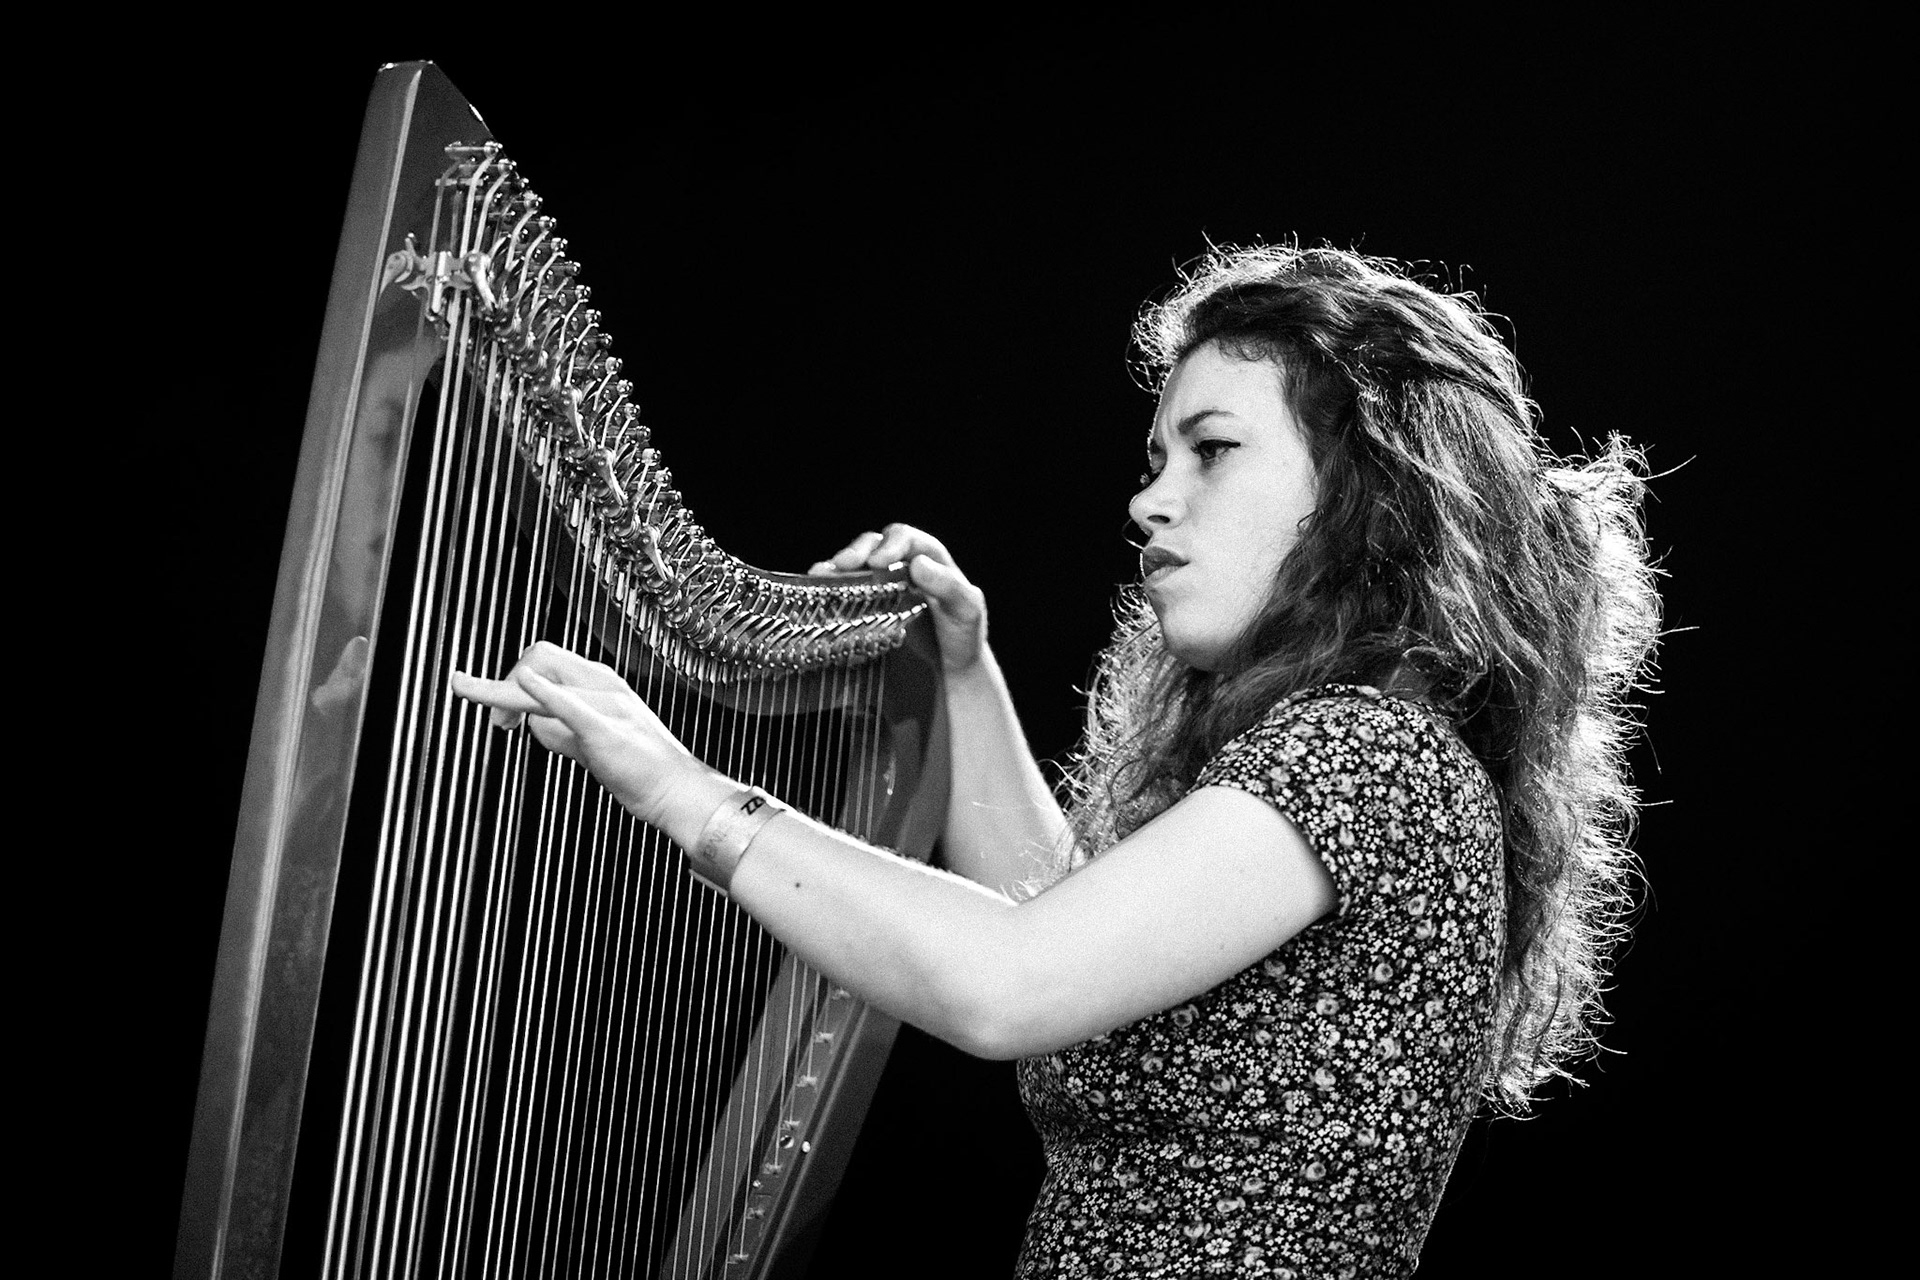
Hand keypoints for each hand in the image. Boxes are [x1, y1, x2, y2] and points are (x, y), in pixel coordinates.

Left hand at [450, 641, 718, 834]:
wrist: (676, 791)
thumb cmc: (637, 769)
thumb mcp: (589, 742)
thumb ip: (557, 728)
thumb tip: (527, 723)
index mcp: (600, 684)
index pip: (545, 658)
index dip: (513, 680)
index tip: (502, 717)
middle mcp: (603, 684)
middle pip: (539, 654)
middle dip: (502, 684)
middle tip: (496, 723)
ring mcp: (606, 705)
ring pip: (546, 676)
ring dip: (501, 692)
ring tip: (495, 719)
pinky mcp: (604, 730)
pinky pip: (569, 704)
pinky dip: (544, 692)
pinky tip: (527, 684)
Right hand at [809, 524, 986, 673]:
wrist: (952, 667)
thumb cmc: (963, 633)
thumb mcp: (967, 610)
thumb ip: (949, 586)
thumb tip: (918, 565)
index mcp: (927, 557)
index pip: (904, 538)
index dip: (890, 544)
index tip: (878, 561)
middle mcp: (899, 565)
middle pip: (873, 544)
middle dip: (856, 551)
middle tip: (843, 565)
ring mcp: (880, 585)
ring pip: (853, 565)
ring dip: (836, 568)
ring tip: (821, 575)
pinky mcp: (865, 607)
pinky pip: (843, 591)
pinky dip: (828, 589)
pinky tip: (816, 594)